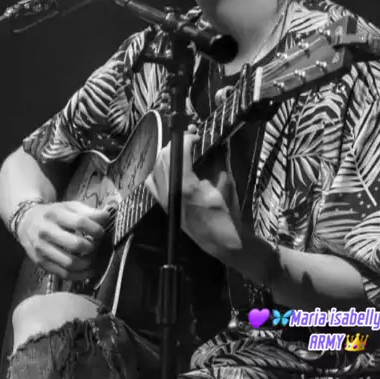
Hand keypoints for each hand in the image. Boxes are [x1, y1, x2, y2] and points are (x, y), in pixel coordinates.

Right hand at [16, 201, 108, 280]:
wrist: (26, 222)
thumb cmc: (54, 214)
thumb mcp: (69, 206)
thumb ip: (88, 212)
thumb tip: (106, 217)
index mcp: (55, 214)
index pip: (80, 223)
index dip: (95, 229)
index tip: (101, 232)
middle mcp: (46, 232)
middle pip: (75, 245)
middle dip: (92, 247)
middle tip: (96, 246)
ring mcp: (42, 250)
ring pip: (70, 263)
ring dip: (87, 263)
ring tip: (93, 258)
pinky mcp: (41, 263)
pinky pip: (63, 274)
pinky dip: (79, 275)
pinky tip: (89, 271)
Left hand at [145, 126, 242, 258]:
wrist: (220, 243)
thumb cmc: (226, 217)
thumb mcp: (226, 188)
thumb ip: (219, 168)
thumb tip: (218, 151)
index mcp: (187, 187)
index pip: (179, 155)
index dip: (186, 140)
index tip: (195, 135)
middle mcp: (171, 192)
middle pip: (164, 159)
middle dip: (175, 145)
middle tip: (188, 139)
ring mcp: (165, 200)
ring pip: (156, 169)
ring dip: (166, 155)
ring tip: (179, 150)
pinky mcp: (164, 205)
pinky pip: (152, 183)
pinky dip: (157, 171)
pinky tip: (168, 169)